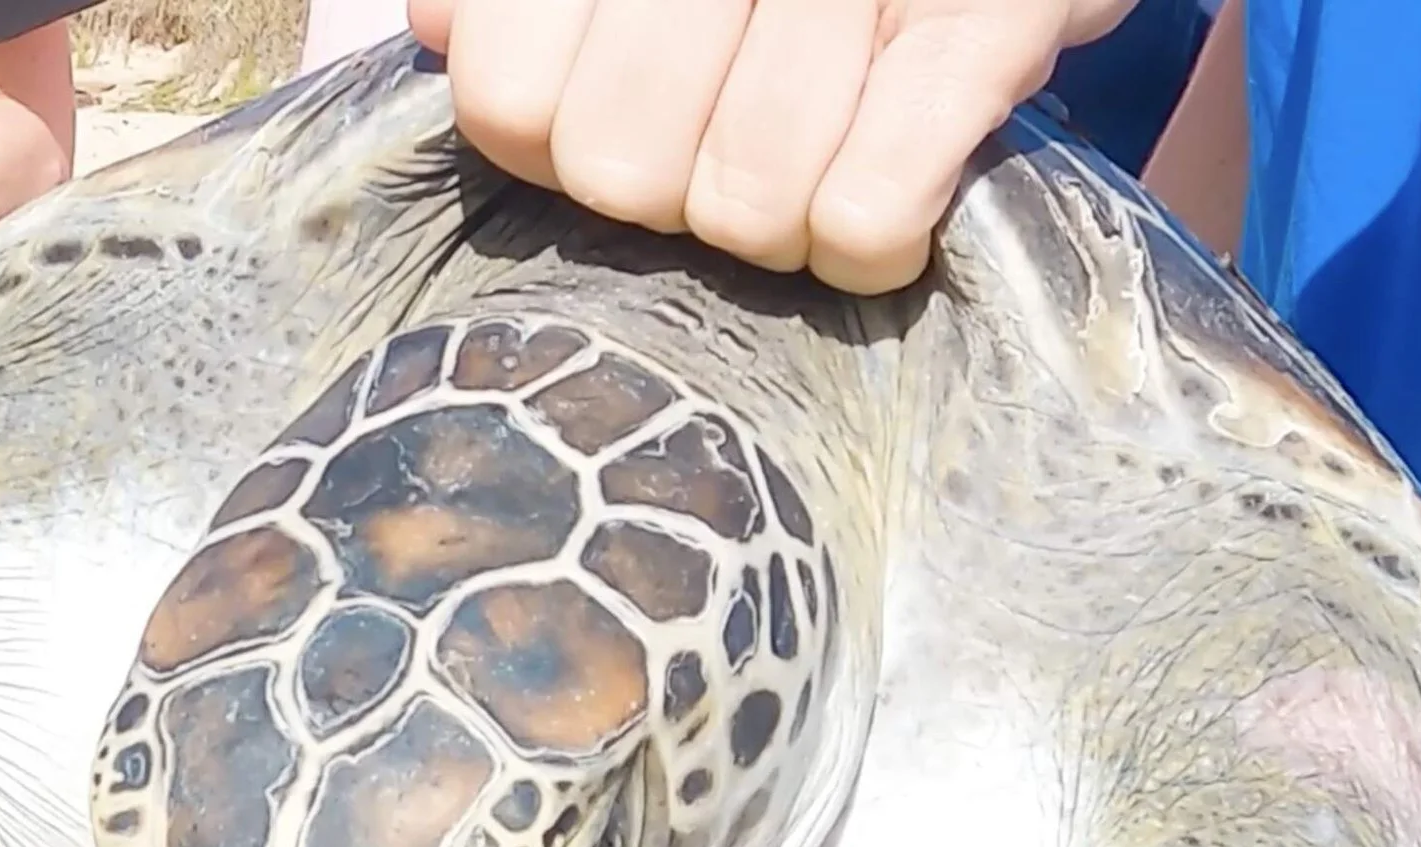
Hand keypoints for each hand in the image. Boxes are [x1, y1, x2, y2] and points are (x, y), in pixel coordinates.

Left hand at [410, 0, 1134, 294]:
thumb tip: (436, 27)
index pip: (506, 99)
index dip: (550, 143)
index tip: (615, 119)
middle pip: (618, 171)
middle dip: (672, 194)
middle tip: (728, 148)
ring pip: (745, 208)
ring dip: (780, 229)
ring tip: (818, 168)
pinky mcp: (984, 28)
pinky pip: (865, 215)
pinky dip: (870, 245)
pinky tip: (886, 208)